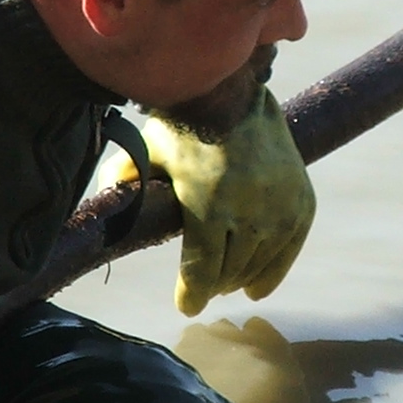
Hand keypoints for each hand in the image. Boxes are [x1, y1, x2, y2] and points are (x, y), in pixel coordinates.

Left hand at [138, 87, 316, 315]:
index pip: (202, 270)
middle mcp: (250, 210)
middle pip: (230, 271)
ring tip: (226, 283)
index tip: (187, 307)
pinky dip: (272, 272)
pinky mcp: (301, 201)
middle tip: (203, 289)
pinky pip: (288, 250)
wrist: (235, 95)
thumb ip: (124, 182)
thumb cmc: (185, 126)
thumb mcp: (149, 154)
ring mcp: (280, 207)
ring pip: (258, 264)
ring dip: (239, 279)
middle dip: (213, 285)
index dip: (192, 295)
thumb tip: (101, 206)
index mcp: (209, 204)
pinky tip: (257, 288)